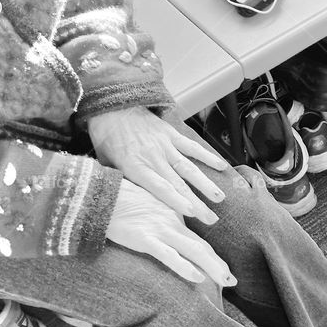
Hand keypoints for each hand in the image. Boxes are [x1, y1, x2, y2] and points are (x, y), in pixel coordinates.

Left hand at [88, 107, 228, 223]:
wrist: (110, 107)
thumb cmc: (106, 138)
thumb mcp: (105, 164)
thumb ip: (119, 183)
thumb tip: (127, 204)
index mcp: (135, 167)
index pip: (159, 188)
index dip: (176, 201)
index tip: (192, 213)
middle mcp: (153, 157)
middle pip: (178, 184)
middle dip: (197, 203)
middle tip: (210, 219)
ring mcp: (164, 145)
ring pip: (189, 168)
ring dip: (206, 184)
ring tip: (220, 198)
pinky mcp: (171, 134)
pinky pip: (191, 147)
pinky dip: (207, 156)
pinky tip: (221, 166)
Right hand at [107, 179, 235, 286]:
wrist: (99, 193)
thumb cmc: (119, 200)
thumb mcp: (147, 208)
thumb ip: (161, 220)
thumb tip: (168, 235)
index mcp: (173, 217)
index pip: (198, 241)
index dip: (213, 257)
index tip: (225, 272)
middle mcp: (171, 224)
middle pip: (201, 247)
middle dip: (219, 266)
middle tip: (233, 281)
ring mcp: (159, 231)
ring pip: (192, 251)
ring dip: (211, 267)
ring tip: (225, 281)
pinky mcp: (144, 238)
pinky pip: (167, 255)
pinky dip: (183, 266)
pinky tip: (196, 277)